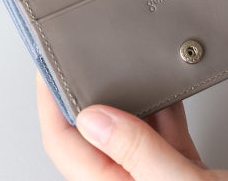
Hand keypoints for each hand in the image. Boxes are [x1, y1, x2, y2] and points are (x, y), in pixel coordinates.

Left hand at [36, 72, 227, 179]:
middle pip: (94, 130)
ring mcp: (154, 176)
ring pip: (130, 126)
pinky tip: (167, 87)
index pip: (64, 145)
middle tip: (82, 58)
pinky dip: (164, 106)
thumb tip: (94, 118)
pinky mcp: (180, 169)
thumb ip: (136, 151)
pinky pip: (161, 130)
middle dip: (89, 92)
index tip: (48, 70)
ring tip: (127, 64)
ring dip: (131, 95)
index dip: (50, 104)